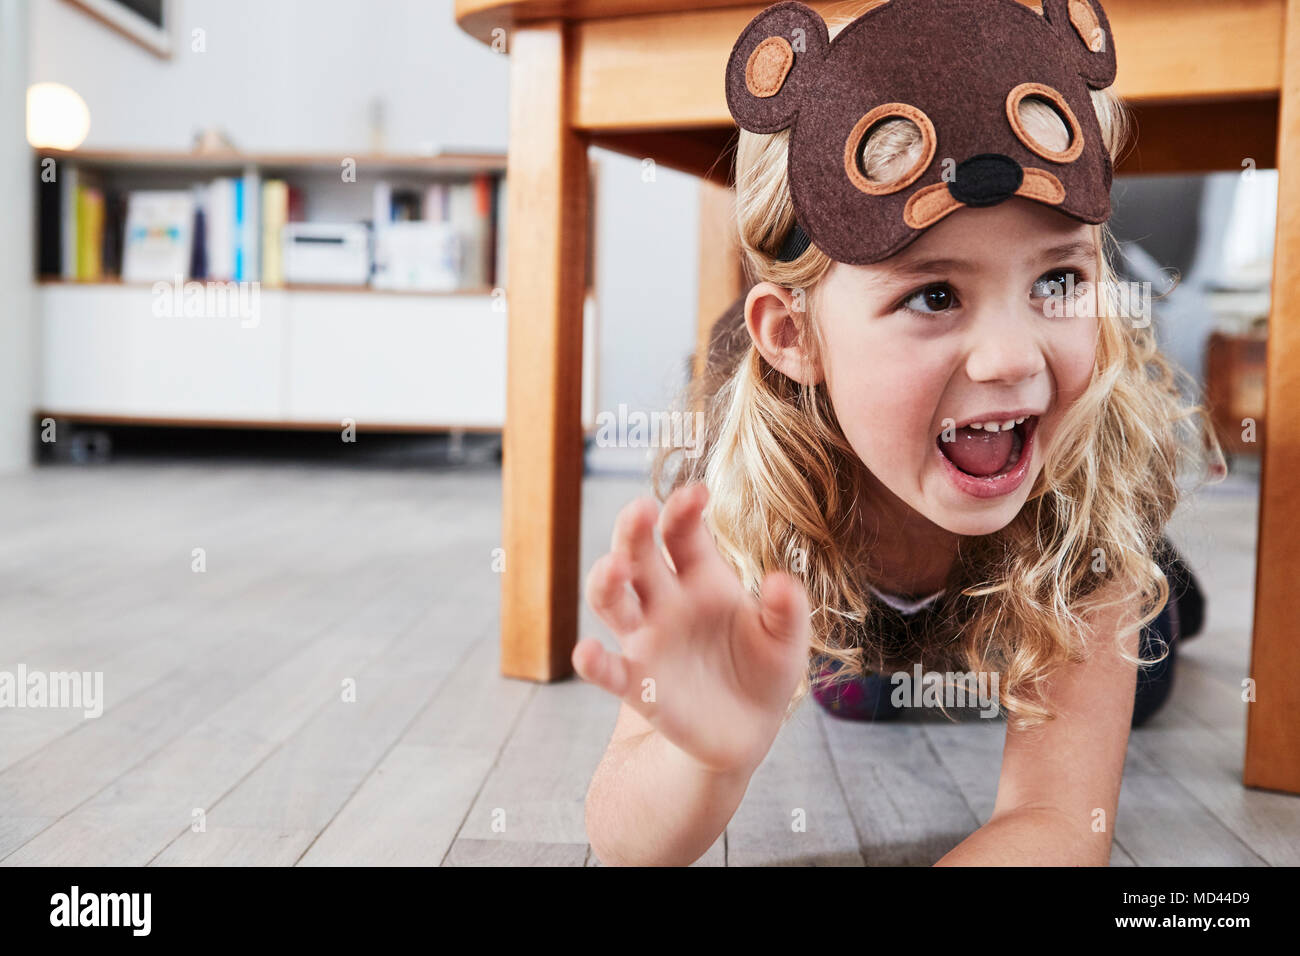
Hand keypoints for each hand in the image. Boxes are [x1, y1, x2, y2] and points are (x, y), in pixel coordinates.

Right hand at [573, 482, 811, 775]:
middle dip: (634, 530)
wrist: (745, 734)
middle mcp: (666, 600)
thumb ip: (788, 611)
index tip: (696, 492)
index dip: (684, 509)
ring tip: (615, 568)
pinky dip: (594, 661)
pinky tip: (588, 653)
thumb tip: (783, 580)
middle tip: (641, 509)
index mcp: (703, 578)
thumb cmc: (764, 672)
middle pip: (639, 555)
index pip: (683, 533)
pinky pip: (607, 669)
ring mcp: (646, 639)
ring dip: (606, 580)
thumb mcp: (786, 641)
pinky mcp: (635, 683)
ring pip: (611, 600)